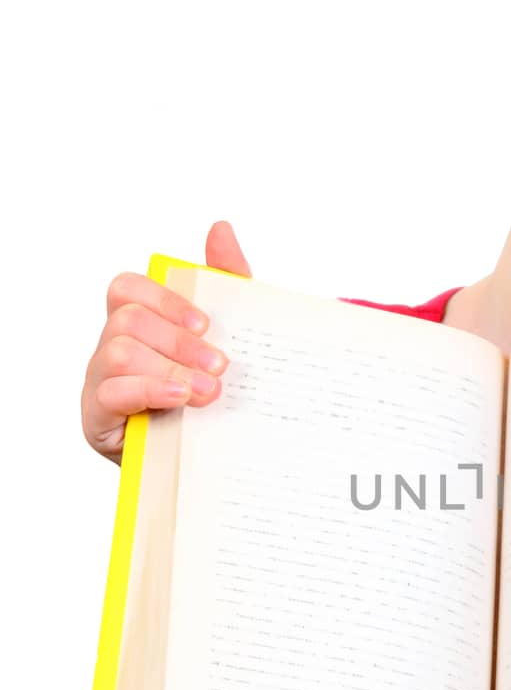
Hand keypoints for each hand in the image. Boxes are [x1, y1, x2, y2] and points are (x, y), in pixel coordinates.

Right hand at [81, 221, 251, 464]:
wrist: (215, 461)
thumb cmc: (214, 394)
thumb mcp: (232, 337)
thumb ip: (227, 282)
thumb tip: (220, 228)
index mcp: (139, 324)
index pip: (129, 289)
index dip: (165, 300)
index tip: (207, 324)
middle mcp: (112, 348)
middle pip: (127, 319)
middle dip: (178, 340)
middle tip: (221, 365)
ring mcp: (101, 382)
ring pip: (118, 351)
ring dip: (168, 367)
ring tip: (208, 389)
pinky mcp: (98, 418)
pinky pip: (110, 392)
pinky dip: (149, 391)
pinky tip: (180, 398)